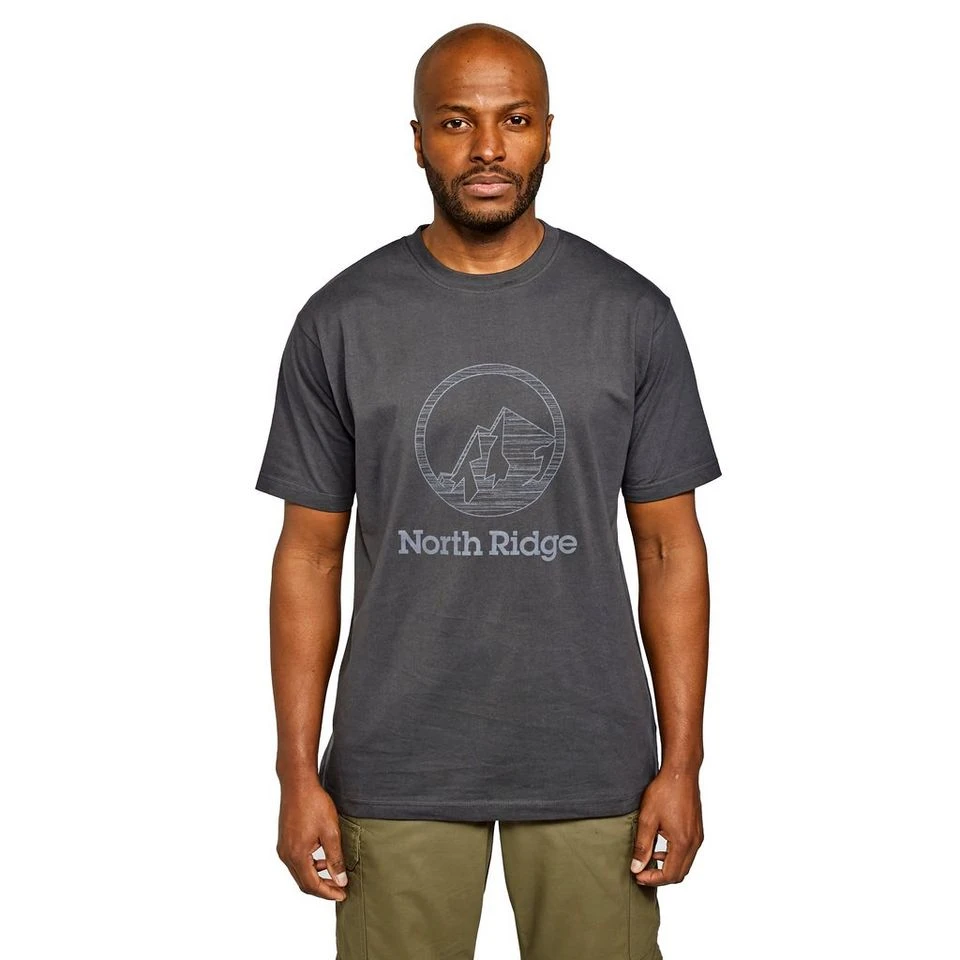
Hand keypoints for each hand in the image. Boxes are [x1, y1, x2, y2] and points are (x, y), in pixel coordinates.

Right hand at [276, 775, 349, 899]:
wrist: (298, 784)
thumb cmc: (314, 804)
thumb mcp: (330, 832)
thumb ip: (335, 859)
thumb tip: (340, 881)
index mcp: (296, 856)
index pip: (312, 885)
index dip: (328, 893)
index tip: (343, 895)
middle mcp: (286, 855)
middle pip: (304, 882)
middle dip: (323, 888)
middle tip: (341, 888)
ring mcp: (283, 848)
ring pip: (299, 873)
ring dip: (316, 876)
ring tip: (335, 874)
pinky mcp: (284, 841)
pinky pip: (296, 862)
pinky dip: (310, 866)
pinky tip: (323, 858)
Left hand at [629, 768, 703, 885]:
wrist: (681, 772)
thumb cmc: (664, 792)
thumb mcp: (647, 819)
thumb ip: (642, 846)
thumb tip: (636, 868)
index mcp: (682, 842)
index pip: (670, 874)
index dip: (652, 880)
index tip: (637, 876)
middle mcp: (694, 843)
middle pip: (679, 874)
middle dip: (660, 877)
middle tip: (641, 873)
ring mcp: (698, 836)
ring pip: (684, 864)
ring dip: (667, 867)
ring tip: (647, 862)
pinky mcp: (697, 830)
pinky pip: (687, 853)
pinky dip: (674, 857)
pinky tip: (659, 848)